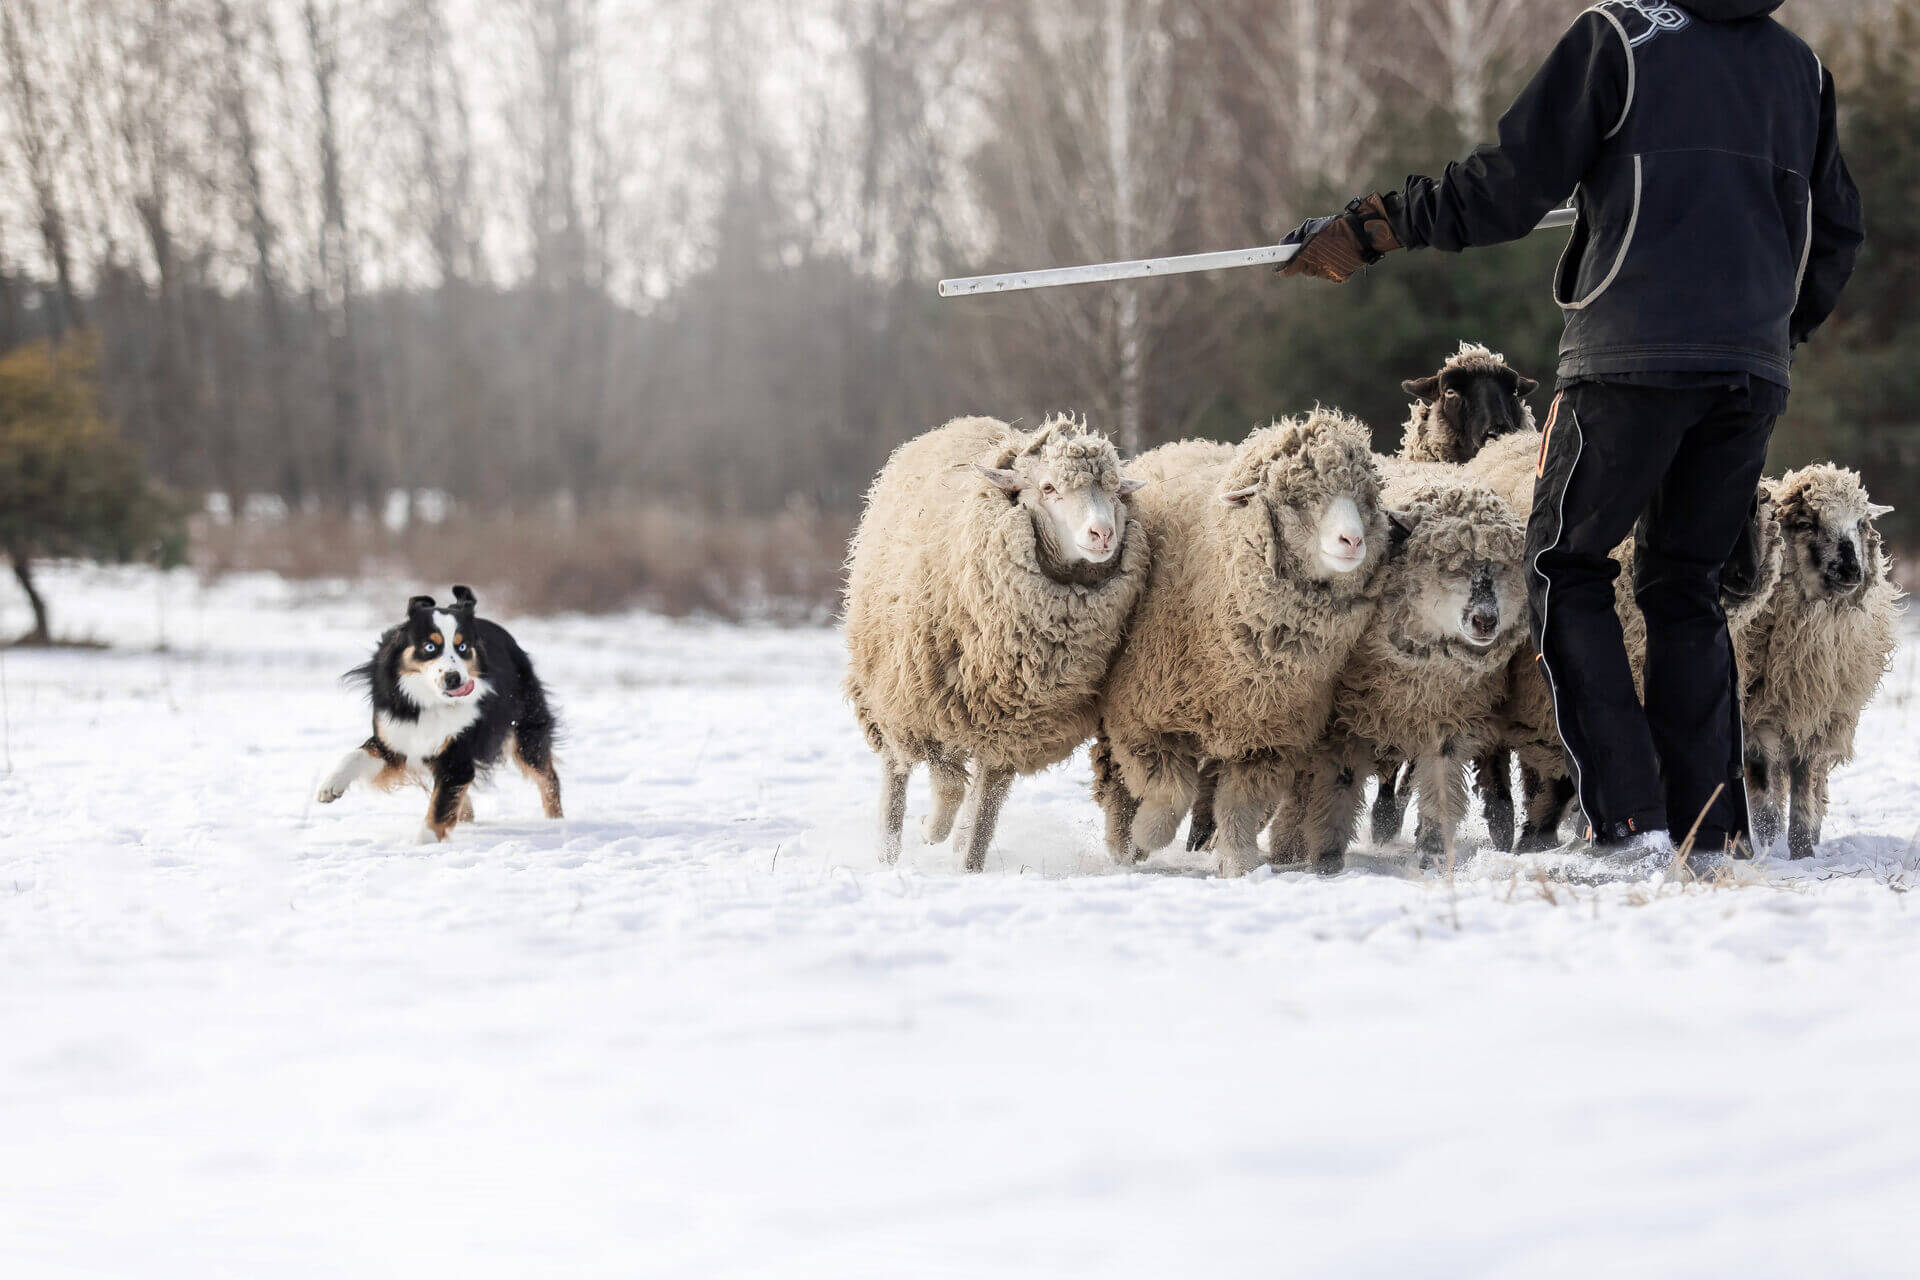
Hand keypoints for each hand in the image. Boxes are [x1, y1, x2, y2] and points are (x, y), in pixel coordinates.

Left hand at [1278, 193, 1402, 282]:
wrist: (1364, 233)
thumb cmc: (1337, 227)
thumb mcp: (1313, 226)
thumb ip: (1296, 236)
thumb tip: (1283, 245)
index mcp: (1307, 255)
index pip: (1287, 269)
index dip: (1281, 268)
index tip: (1277, 267)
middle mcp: (1316, 268)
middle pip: (1304, 269)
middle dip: (1305, 260)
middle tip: (1315, 247)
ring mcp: (1328, 274)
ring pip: (1317, 271)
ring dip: (1319, 262)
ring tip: (1331, 247)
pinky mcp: (1340, 278)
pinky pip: (1330, 274)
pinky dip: (1332, 266)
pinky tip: (1339, 254)